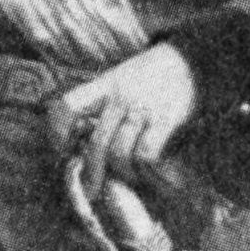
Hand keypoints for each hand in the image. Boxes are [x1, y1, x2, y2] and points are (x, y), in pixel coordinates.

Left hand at [48, 43, 198, 198]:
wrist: (190, 61)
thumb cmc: (151, 75)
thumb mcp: (120, 79)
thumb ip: (102, 104)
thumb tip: (82, 142)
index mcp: (105, 85)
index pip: (69, 105)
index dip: (59, 131)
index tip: (63, 150)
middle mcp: (120, 97)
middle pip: (96, 141)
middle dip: (92, 172)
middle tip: (92, 190)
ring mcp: (143, 109)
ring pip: (119, 152)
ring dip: (123, 173)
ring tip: (130, 177)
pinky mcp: (166, 120)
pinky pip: (146, 154)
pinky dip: (145, 171)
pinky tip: (150, 173)